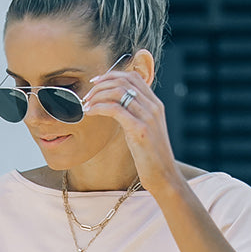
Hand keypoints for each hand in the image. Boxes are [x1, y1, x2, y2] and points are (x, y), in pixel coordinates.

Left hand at [80, 67, 180, 198]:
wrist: (164, 176)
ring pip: (118, 92)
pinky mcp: (140, 130)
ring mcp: (148, 117)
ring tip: (86, 104)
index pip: (132, 77)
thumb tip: (115, 108)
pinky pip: (115, 109)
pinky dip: (99, 107)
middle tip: (87, 95)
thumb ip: (135, 115)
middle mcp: (153, 106)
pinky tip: (90, 113)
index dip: (111, 75)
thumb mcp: (144, 130)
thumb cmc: (151, 157)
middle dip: (101, 84)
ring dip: (97, 95)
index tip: (96, 82)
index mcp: (155, 104)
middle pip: (124, 81)